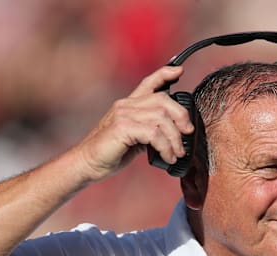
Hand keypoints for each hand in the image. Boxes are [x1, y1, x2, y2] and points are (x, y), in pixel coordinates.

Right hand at [75, 66, 194, 181]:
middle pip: (163, 100)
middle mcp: (126, 105)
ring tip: (177, 153)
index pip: (149, 82)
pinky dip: (165, 146)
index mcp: (129, 104)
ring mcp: (123, 114)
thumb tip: (177, 135)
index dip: (165, 73)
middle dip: (181, 116)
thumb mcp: (136, 138)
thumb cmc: (112, 152)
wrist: (88, 163)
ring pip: (161, 117)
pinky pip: (153, 133)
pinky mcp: (122, 127)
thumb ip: (152, 131)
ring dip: (174, 138)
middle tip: (188, 134)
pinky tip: (167, 157)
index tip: (179, 71)